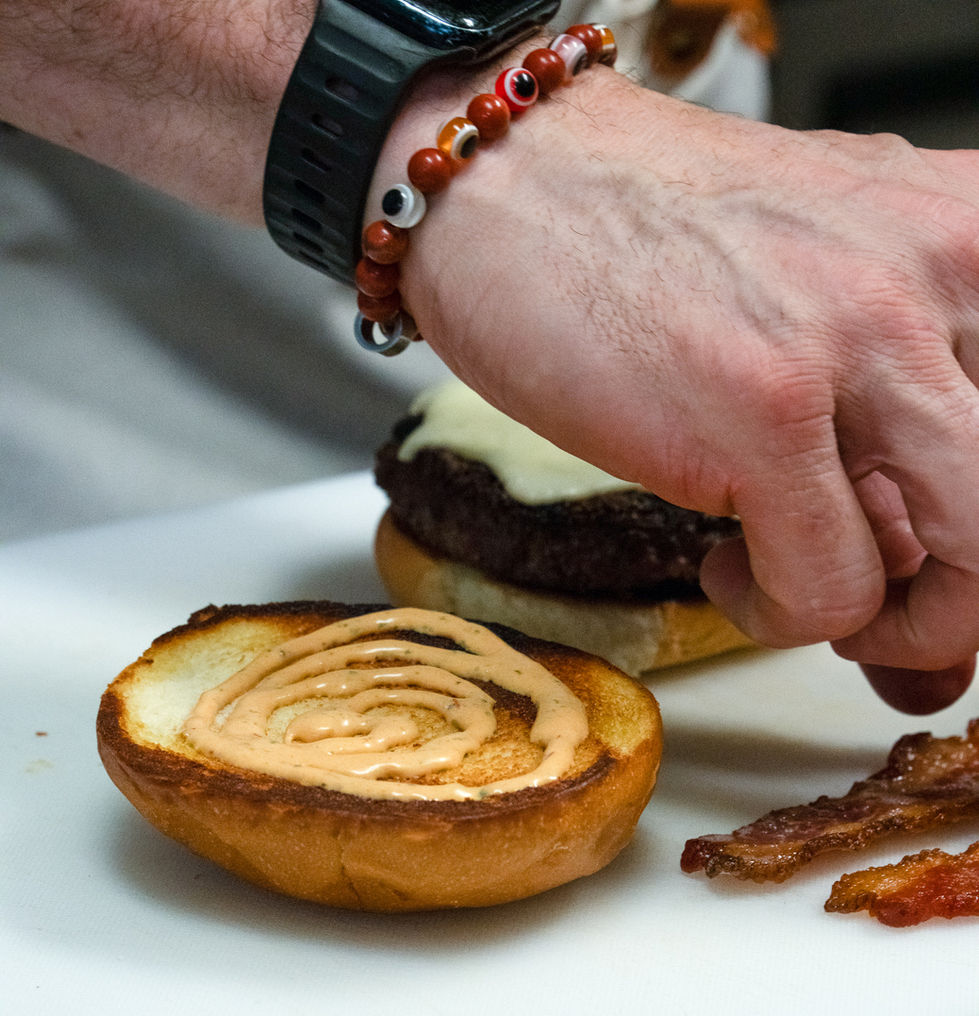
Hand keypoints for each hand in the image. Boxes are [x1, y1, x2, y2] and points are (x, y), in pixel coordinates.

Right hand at [388, 64, 978, 709]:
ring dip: (893, 623)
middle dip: (956, 602)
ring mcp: (857, 341)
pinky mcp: (761, 411)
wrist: (506, 180)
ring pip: (975, 564)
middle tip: (887, 613)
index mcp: (967, 235)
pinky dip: (776, 611)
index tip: (928, 570)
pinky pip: (828, 591)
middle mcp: (938, 276)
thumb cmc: (640, 230)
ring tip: (802, 584)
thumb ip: (885, 402)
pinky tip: (721, 558)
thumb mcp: (810, 285)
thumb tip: (919, 559)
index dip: (972, 542)